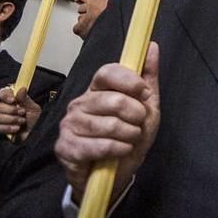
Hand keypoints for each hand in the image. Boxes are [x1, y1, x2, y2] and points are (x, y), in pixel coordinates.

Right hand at [0, 86, 41, 140]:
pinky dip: (6, 128)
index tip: (12, 100)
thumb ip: (25, 99)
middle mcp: (3, 109)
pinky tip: (16, 129)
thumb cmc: (35, 122)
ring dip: (9, 119)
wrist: (35, 136)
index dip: (6, 95)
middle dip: (10, 110)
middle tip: (22, 113)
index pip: (2, 93)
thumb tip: (22, 88)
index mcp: (11, 101)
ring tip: (22, 122)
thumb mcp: (33, 109)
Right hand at [55, 43, 160, 204]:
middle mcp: (79, 103)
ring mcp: (69, 124)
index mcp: (97, 89)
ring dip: (130, 135)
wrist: (117, 172)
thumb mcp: (146, 107)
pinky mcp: (65, 147)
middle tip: (137, 125)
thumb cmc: (130, 136)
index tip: (144, 93)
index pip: (107, 72)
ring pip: (109, 125)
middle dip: (136, 116)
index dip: (130, 81)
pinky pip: (100, 145)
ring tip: (129, 140)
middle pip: (113, 100)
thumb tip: (151, 46)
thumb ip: (148, 78)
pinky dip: (119, 150)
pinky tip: (120, 151)